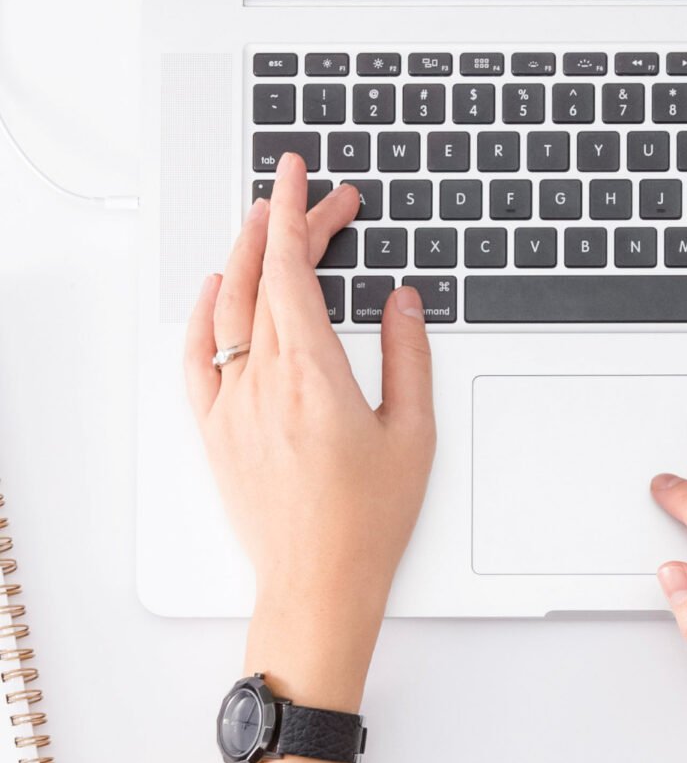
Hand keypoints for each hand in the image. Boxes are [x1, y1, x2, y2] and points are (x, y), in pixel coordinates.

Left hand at [184, 156, 435, 698]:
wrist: (317, 583)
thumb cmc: (368, 521)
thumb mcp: (413, 432)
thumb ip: (409, 357)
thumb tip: (402, 302)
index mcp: (313, 374)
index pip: (292, 269)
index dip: (296, 214)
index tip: (302, 178)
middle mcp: (263, 382)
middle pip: (262, 278)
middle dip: (285, 225)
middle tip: (313, 199)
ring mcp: (232, 405)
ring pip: (227, 309)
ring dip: (244, 257)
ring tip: (265, 224)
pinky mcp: (216, 431)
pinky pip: (197, 357)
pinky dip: (204, 313)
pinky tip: (216, 290)